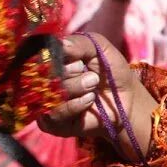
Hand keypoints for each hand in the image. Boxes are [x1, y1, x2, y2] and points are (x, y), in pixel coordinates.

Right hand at [37, 33, 156, 154]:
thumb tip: (60, 44)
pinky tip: (89, 100)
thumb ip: (80, 43)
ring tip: (93, 87)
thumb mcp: (100, 49)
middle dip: (70, 72)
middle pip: (43, 75)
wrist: (127, 99)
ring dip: (77, 88)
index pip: (39, 57)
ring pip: (50, 93)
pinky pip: (53, 114)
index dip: (57, 56)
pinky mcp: (52, 123)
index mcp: (50, 63)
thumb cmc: (111, 71)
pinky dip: (74, 105)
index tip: (79, 60)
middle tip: (92, 76)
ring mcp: (46, 103)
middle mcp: (44, 83)